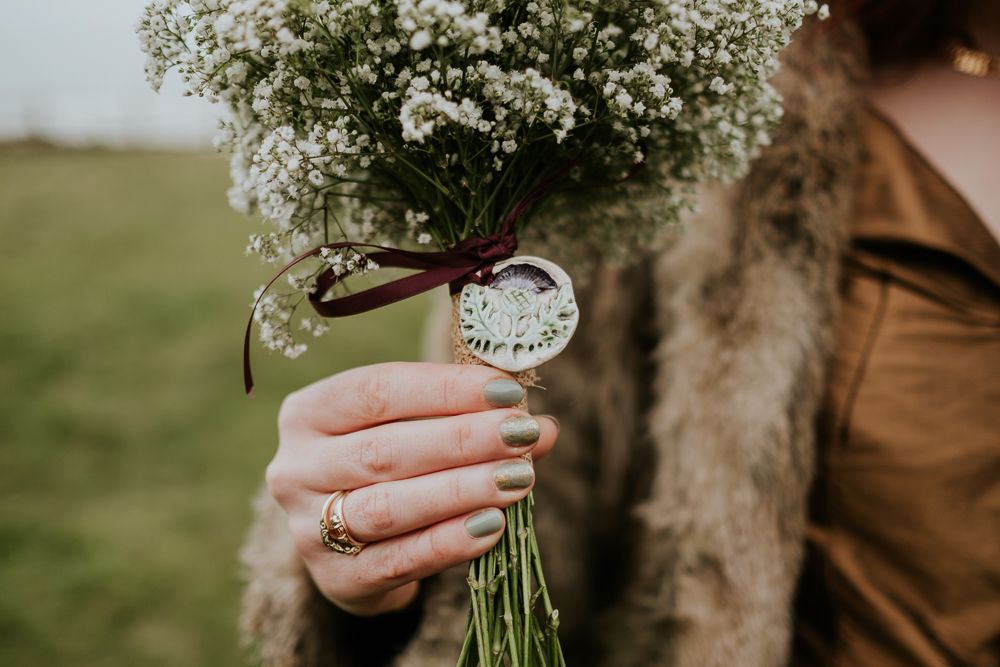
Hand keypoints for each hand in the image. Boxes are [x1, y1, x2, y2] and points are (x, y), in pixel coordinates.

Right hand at [266, 362, 558, 616]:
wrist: (350, 542)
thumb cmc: (390, 465)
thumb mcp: (418, 430)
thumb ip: (474, 422)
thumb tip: (545, 428)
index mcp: (309, 413)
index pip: (375, 390)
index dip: (443, 389)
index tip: (506, 391)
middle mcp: (296, 468)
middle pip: (383, 451)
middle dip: (461, 440)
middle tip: (521, 433)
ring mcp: (308, 529)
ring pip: (388, 506)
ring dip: (460, 490)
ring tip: (517, 478)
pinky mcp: (337, 579)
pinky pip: (398, 560)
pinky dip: (449, 542)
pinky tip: (493, 525)